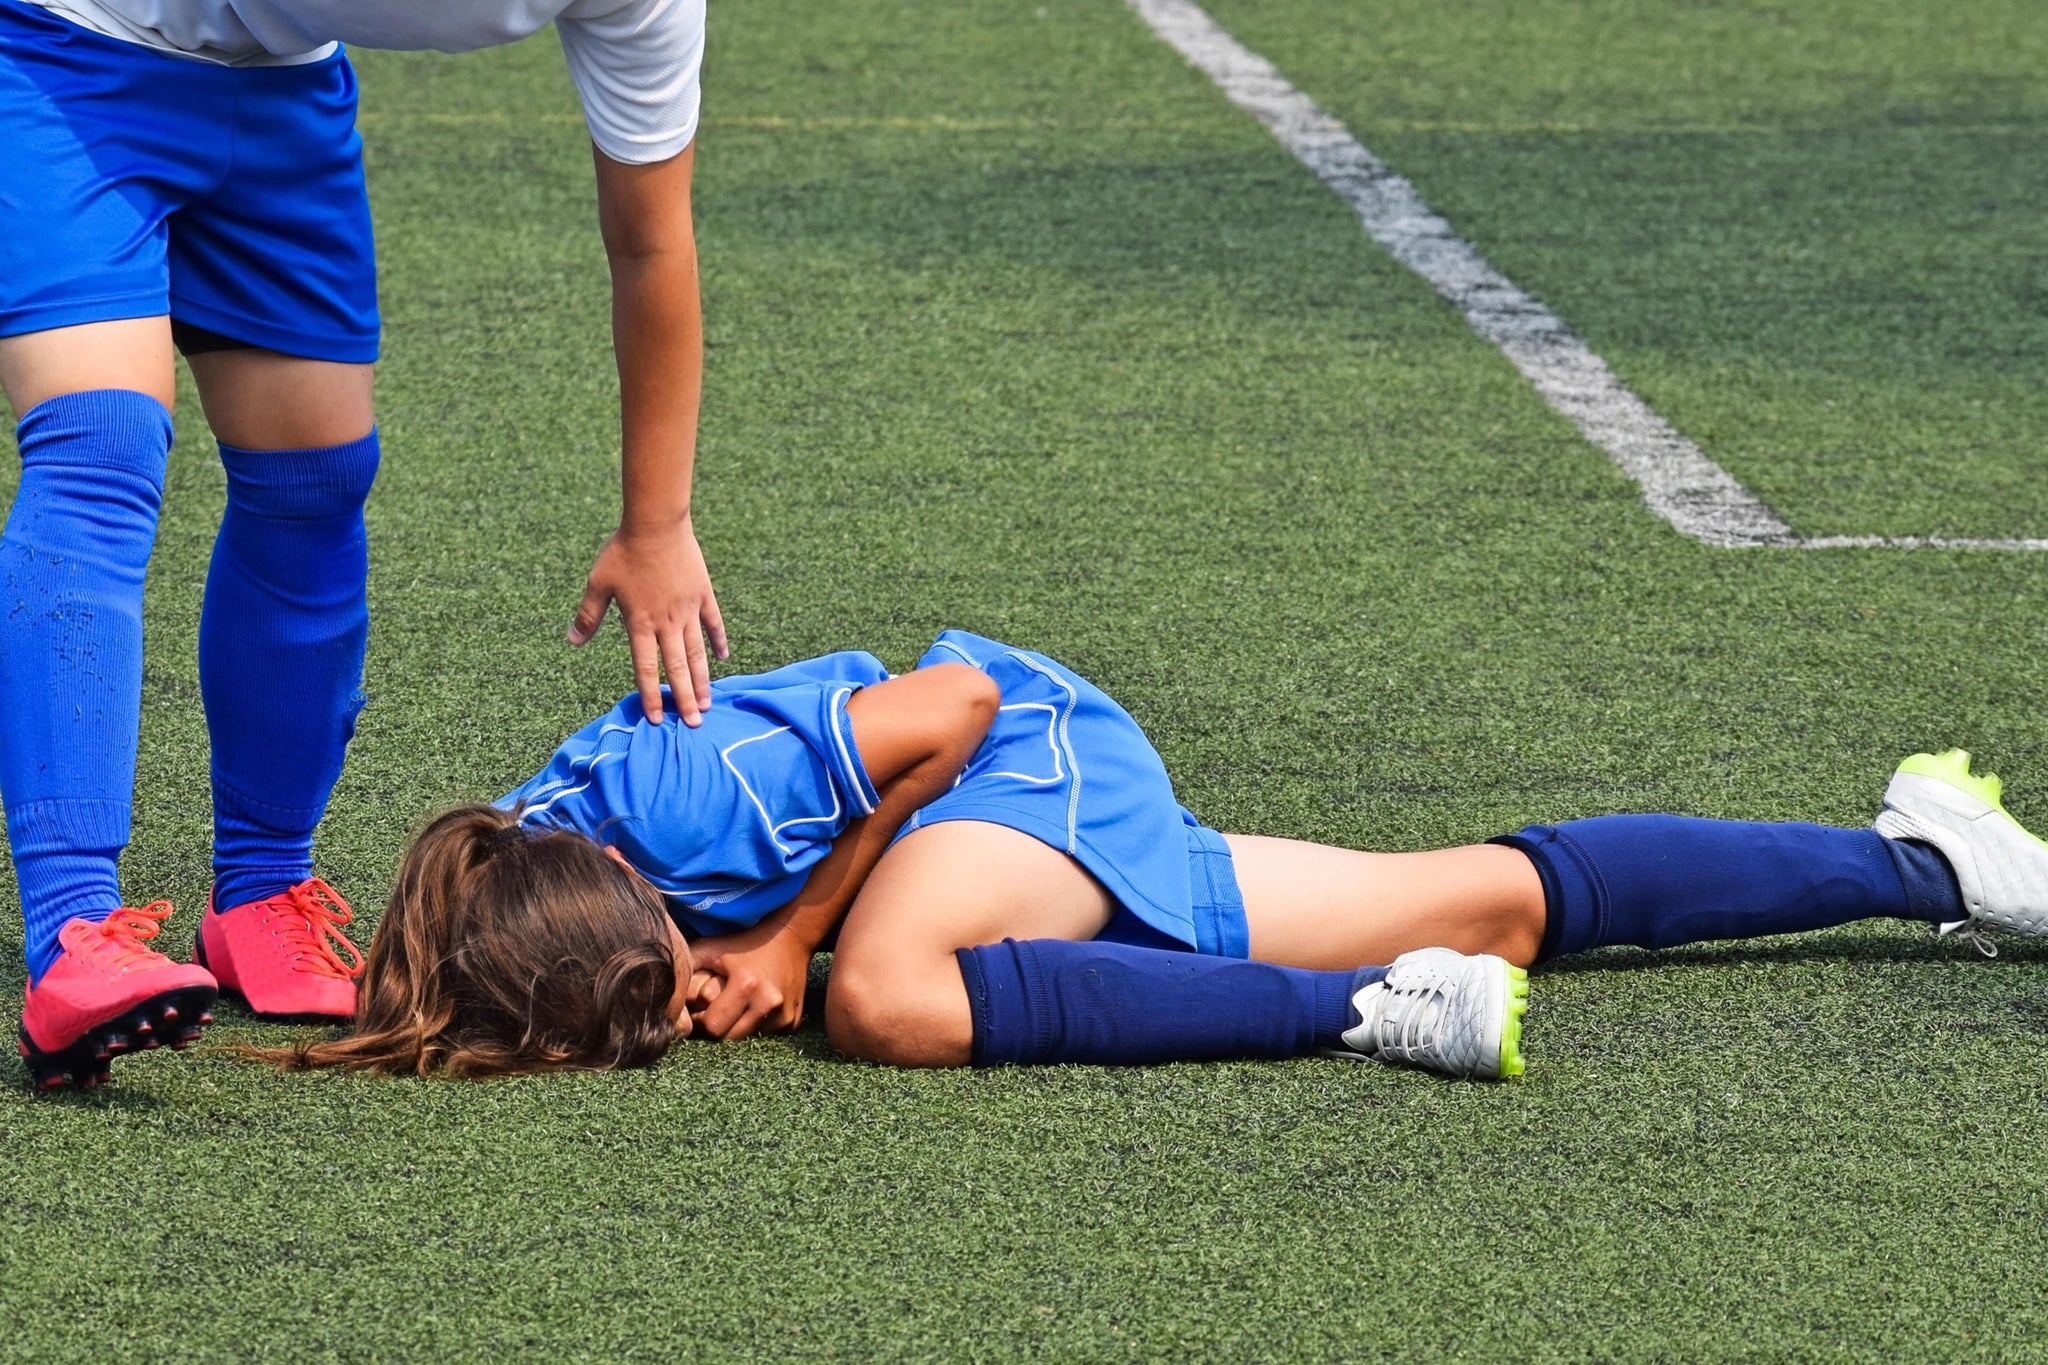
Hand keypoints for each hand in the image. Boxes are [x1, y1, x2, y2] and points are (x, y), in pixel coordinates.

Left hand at [568, 517, 728, 725]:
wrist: (656, 523)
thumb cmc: (623, 551)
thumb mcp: (599, 583)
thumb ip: (588, 615)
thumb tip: (572, 641)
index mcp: (640, 623)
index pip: (646, 669)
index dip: (650, 695)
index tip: (658, 719)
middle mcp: (667, 622)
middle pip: (677, 668)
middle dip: (683, 699)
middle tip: (694, 724)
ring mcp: (688, 609)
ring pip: (697, 652)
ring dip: (702, 679)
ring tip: (707, 703)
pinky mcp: (703, 594)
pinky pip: (713, 623)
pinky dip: (718, 641)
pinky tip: (723, 657)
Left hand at [687, 925, 812, 1039]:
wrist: (791, 936)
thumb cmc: (744, 942)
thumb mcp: (709, 949)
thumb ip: (685, 973)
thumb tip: (668, 1002)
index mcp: (746, 986)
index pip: (713, 1027)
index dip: (702, 1021)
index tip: (702, 1008)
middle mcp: (768, 1003)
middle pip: (729, 1038)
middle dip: (718, 1026)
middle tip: (717, 1007)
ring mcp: (783, 1015)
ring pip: (746, 1039)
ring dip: (736, 1027)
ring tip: (736, 1004)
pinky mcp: (792, 1022)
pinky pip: (764, 1034)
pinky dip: (755, 1025)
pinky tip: (755, 1005)